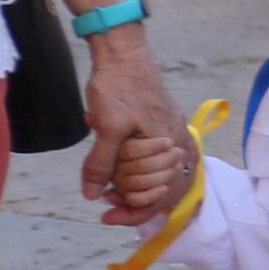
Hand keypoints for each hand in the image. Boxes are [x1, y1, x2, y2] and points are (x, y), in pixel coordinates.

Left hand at [77, 27, 186, 228]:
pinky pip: (151, 160)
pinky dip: (132, 168)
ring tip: (105, 183)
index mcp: (170, 146)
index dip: (132, 211)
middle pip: (157, 189)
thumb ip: (101, 164)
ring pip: (154, 176)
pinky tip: (114, 165)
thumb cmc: (118, 88)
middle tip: (102, 196)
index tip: (106, 214)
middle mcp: (177, 144)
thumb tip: (91, 195)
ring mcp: (171, 135)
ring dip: (128, 183)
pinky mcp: (161, 128)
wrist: (124, 54)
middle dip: (129, 197)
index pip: (159, 195)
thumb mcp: (106, 128)